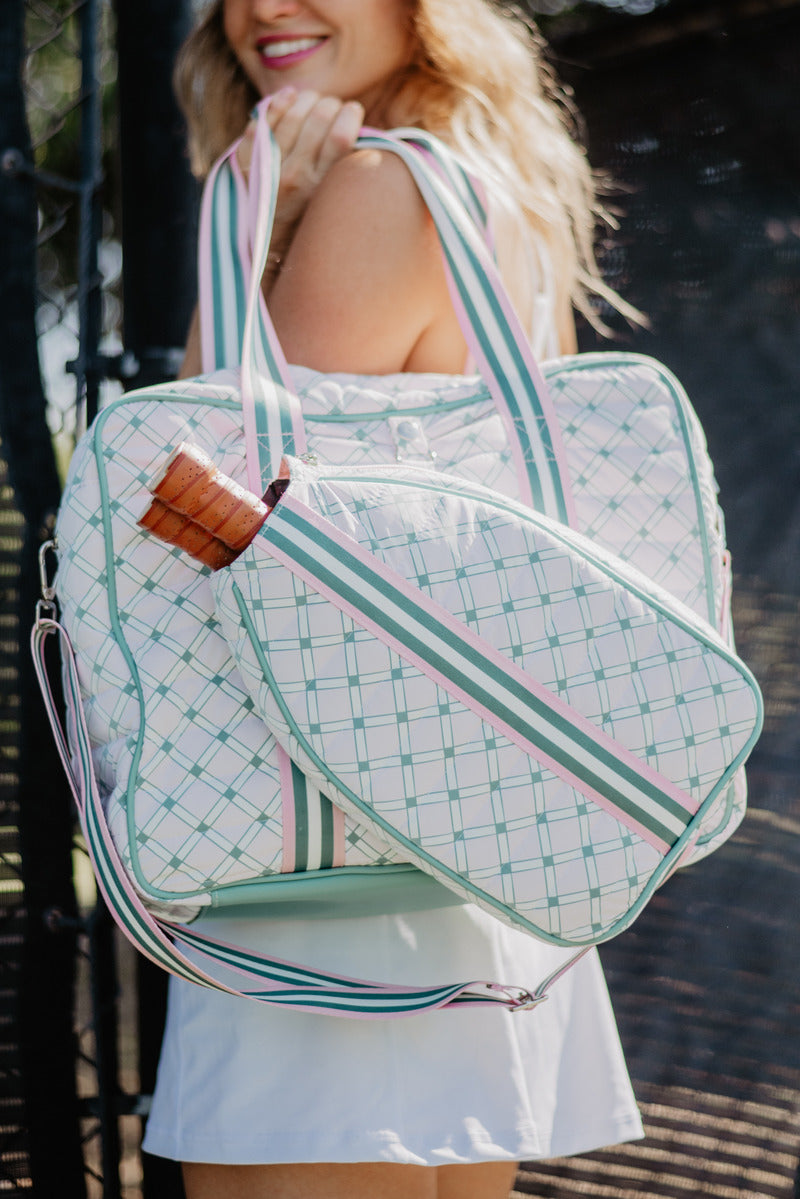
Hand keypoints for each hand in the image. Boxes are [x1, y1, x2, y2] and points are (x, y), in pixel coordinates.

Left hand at [237, 88, 363, 236]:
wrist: (268, 244)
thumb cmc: (310, 218)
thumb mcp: (332, 202)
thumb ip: (346, 171)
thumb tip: (367, 136)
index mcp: (320, 185)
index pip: (340, 136)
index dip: (350, 114)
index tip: (353, 111)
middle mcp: (295, 175)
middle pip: (318, 118)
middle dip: (330, 104)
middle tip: (333, 107)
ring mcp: (269, 166)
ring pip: (292, 113)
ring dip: (307, 98)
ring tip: (314, 101)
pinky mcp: (248, 160)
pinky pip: (263, 119)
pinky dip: (278, 102)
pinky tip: (290, 96)